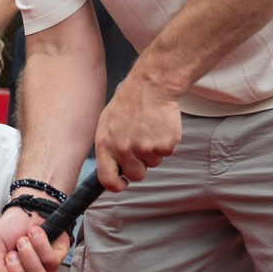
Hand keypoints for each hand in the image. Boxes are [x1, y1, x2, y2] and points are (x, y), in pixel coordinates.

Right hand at [0, 203, 70, 271]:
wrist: (28, 208)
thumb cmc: (10, 227)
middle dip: (16, 271)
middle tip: (12, 253)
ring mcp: (41, 270)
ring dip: (28, 255)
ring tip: (23, 240)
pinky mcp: (56, 260)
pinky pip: (50, 263)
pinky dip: (40, 246)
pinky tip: (35, 234)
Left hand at [94, 73, 181, 188]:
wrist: (151, 86)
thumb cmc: (128, 102)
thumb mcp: (106, 124)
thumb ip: (108, 147)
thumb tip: (110, 168)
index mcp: (105, 144)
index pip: (107, 179)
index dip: (116, 185)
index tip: (123, 183)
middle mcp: (124, 149)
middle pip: (136, 175)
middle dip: (140, 165)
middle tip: (141, 145)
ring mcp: (146, 149)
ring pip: (153, 163)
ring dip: (153, 151)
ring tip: (149, 129)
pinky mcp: (165, 145)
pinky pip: (167, 153)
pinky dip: (165, 142)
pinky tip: (159, 126)